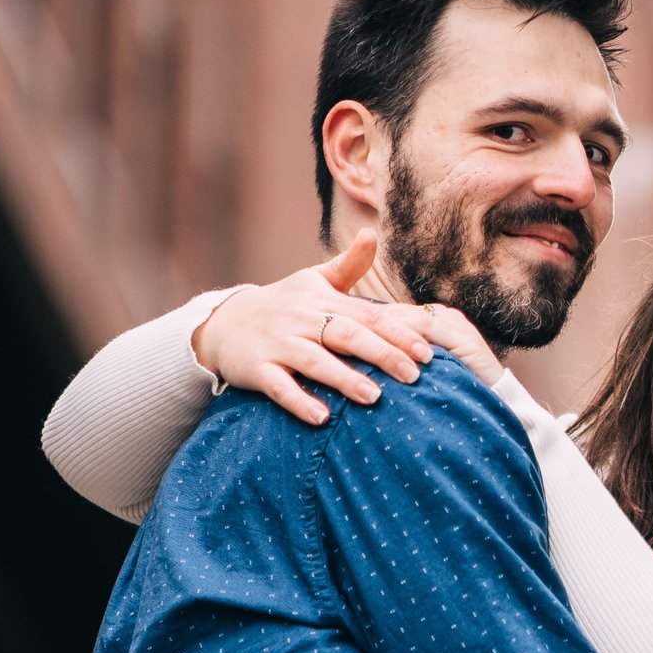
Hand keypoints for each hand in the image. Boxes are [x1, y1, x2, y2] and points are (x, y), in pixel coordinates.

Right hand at [191, 238, 503, 422]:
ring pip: (315, 361)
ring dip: (344, 378)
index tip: (428, 350)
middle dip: (382, 353)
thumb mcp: (312, 282)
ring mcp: (278, 344)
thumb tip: (372, 235)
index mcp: (321, 300)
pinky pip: (279, 387)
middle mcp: (301, 319)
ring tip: (374, 397)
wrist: (224, 324)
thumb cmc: (283, 306)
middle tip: (413, 375)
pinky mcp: (257, 369)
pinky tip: (323, 417)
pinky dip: (300, 401)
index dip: (399, 332)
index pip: (368, 315)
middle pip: (347, 335)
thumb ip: (348, 265)